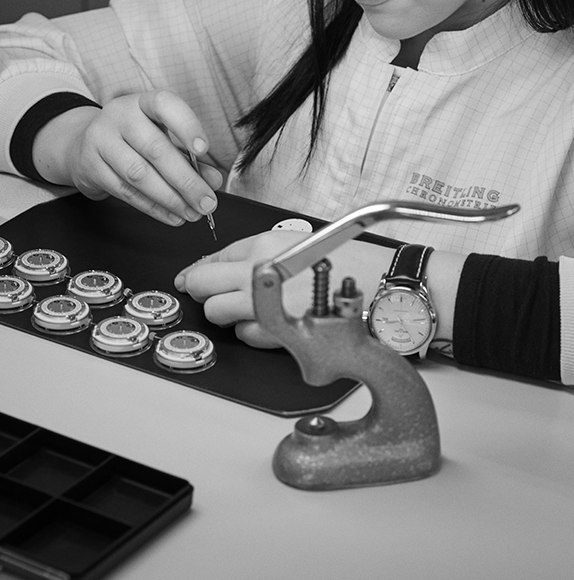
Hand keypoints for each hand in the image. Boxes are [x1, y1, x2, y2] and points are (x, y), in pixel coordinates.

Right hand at [32, 90, 222, 225]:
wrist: (85, 144)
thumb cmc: (135, 139)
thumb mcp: (163, 137)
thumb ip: (191, 157)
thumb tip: (213, 180)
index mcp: (143, 102)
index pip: (165, 104)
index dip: (186, 126)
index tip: (204, 149)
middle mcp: (119, 116)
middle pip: (155, 149)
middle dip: (186, 180)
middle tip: (207, 202)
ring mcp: (101, 140)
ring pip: (138, 174)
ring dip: (170, 198)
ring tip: (193, 213)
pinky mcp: (91, 167)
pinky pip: (125, 192)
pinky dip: (153, 208)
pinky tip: (173, 216)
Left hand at [175, 230, 394, 348]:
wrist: (379, 287)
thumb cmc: (345, 264)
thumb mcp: (296, 243)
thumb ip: (255, 254)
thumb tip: (215, 268)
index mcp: (263, 245)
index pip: (211, 259)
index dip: (196, 273)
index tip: (190, 280)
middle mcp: (259, 272)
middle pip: (202, 286)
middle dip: (203, 293)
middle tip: (214, 296)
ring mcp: (266, 305)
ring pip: (218, 314)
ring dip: (227, 315)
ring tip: (252, 310)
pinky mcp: (276, 333)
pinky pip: (246, 336)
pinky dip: (253, 332)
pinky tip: (275, 323)